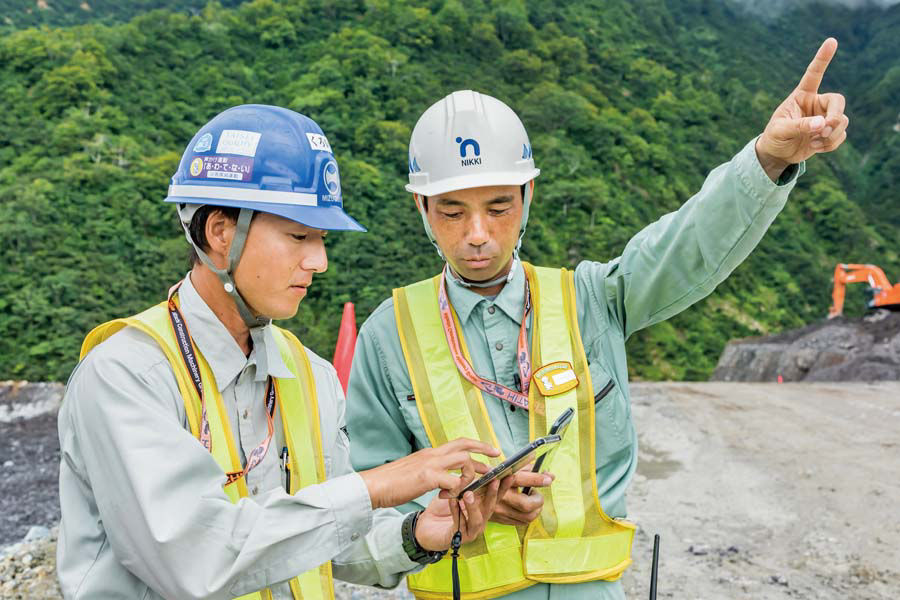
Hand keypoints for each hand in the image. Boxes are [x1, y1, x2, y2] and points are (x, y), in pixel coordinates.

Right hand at [359, 438, 498, 508]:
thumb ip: (428, 469)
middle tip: (497, 456)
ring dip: (472, 472)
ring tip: (476, 483)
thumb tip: (438, 474)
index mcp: (430, 453)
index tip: (489, 450)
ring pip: (462, 460)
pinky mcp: (427, 477)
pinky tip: (454, 496)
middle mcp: (432, 454)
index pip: (457, 443)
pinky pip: (452, 481)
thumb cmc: (390, 482)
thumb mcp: (413, 470)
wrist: (372, 486)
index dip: (475, 444)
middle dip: (483, 449)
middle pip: (464, 445)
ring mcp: (430, 464)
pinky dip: (458, 489)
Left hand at [414, 479, 501, 550]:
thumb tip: (474, 469)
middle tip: (495, 480)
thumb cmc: (442, 510)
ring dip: (473, 506)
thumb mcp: (456, 493)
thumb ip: (466, 485)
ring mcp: (471, 530)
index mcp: (481, 508)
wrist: (426, 527)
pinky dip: (456, 511)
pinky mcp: (459, 537)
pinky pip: (459, 523)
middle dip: (494, 493)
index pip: (495, 496)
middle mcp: (480, 519)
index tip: (509, 474)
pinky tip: (453, 502)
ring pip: (477, 519)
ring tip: (469, 494)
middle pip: (490, 507)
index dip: (503, 486)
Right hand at [489, 466, 553, 525]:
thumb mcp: (503, 469)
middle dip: (538, 500)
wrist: (469, 495)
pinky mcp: (500, 519)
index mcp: (498, 480)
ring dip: (536, 509)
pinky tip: (526, 508)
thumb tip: (543, 468)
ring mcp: (499, 511)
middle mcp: (499, 497)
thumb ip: (524, 467)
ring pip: (527, 516)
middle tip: (537, 493)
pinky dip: (528, 515)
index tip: (549, 478)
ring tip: (533, 500)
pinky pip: (521, 522)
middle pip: (527, 505)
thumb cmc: (488, 479)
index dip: (537, 479)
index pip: (521, 479)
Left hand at [756, 38, 847, 179]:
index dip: (823, 58)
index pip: (814, 74)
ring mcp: (824, 117)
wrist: (777, 153)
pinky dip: (831, 144)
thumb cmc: (775, 137)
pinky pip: (841, 135)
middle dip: (835, 116)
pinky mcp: (830, 132)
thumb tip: (821, 124)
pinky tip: (815, 147)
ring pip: (842, 120)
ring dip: (831, 134)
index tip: (832, 41)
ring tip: (814, 141)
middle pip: (838, 101)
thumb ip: (799, 126)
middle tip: (825, 128)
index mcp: (802, 96)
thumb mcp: (780, 130)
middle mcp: (816, 104)